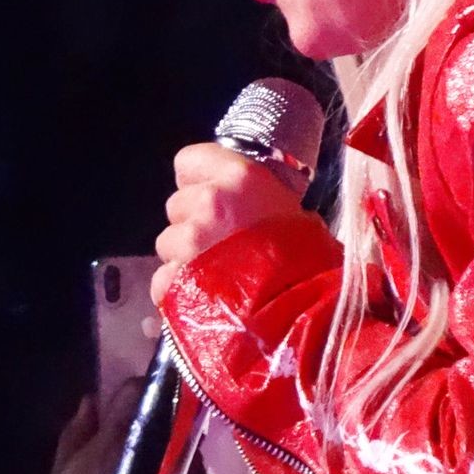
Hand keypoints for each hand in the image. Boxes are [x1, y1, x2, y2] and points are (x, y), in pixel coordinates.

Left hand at [151, 145, 303, 308]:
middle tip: (221, 244)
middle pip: (176, 205)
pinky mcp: (176, 279)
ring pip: (167, 242)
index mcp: (239, 177)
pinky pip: (163, 279)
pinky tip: (206, 299)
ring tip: (217, 275)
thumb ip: (257, 200)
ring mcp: (189, 242)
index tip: (211, 197)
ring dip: (185, 257)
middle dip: (193, 223)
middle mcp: (209, 202)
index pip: (188, 160)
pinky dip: (179, 290)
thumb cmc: (310, 263)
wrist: (304, 313)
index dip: (197, 181)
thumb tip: (243, 205)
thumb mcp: (294, 213)